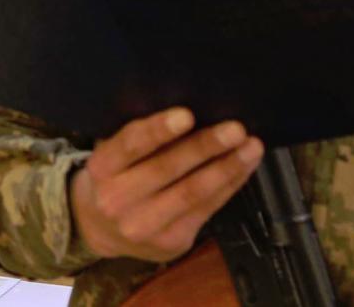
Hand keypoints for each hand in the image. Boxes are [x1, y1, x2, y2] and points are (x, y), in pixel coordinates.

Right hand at [69, 109, 262, 262]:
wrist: (104, 231)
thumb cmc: (116, 178)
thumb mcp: (114, 154)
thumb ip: (141, 137)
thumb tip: (192, 111)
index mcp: (102, 167)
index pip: (131, 144)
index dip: (159, 130)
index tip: (187, 115)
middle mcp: (117, 199)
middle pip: (167, 168)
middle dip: (206, 146)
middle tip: (235, 128)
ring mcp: (144, 225)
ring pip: (192, 193)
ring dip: (227, 168)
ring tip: (250, 147)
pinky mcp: (170, 242)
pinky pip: (206, 209)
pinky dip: (229, 186)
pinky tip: (243, 168)